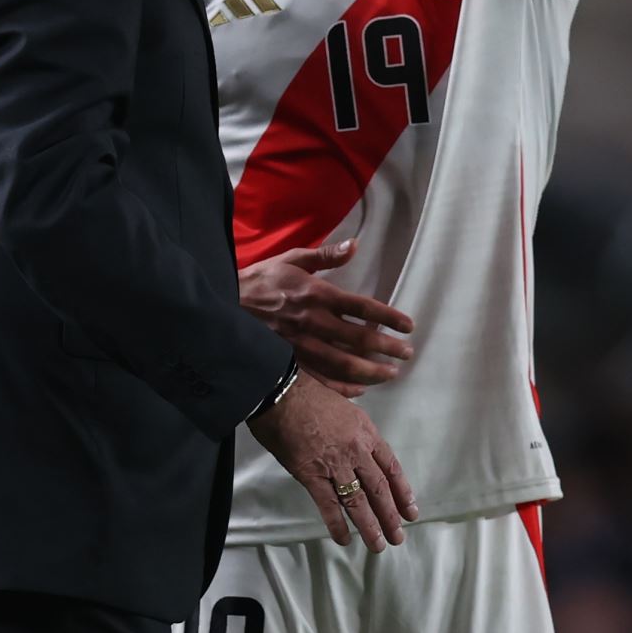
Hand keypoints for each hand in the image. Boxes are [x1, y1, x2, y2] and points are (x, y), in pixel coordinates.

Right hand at [239, 239, 414, 397]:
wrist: (224, 305)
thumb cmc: (260, 280)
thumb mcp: (291, 258)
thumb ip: (325, 255)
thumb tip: (355, 244)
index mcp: (316, 294)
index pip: (361, 308)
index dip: (388, 317)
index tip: (408, 325)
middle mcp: (313, 323)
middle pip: (359, 340)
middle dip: (387, 349)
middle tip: (407, 354)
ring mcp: (301, 347)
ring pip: (344, 364)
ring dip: (371, 371)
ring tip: (391, 374)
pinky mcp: (289, 363)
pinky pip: (321, 380)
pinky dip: (343, 387)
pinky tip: (360, 388)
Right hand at [247, 372, 417, 551]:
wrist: (281, 393)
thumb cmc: (309, 393)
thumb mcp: (345, 406)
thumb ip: (355, 429)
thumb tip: (358, 446)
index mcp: (367, 432)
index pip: (391, 467)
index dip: (402, 491)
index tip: (411, 511)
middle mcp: (356, 451)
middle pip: (379, 488)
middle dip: (391, 515)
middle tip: (398, 537)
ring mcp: (335, 464)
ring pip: (358, 501)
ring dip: (369, 526)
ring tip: (378, 545)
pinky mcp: (312, 475)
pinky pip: (328, 505)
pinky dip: (337, 524)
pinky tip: (344, 539)